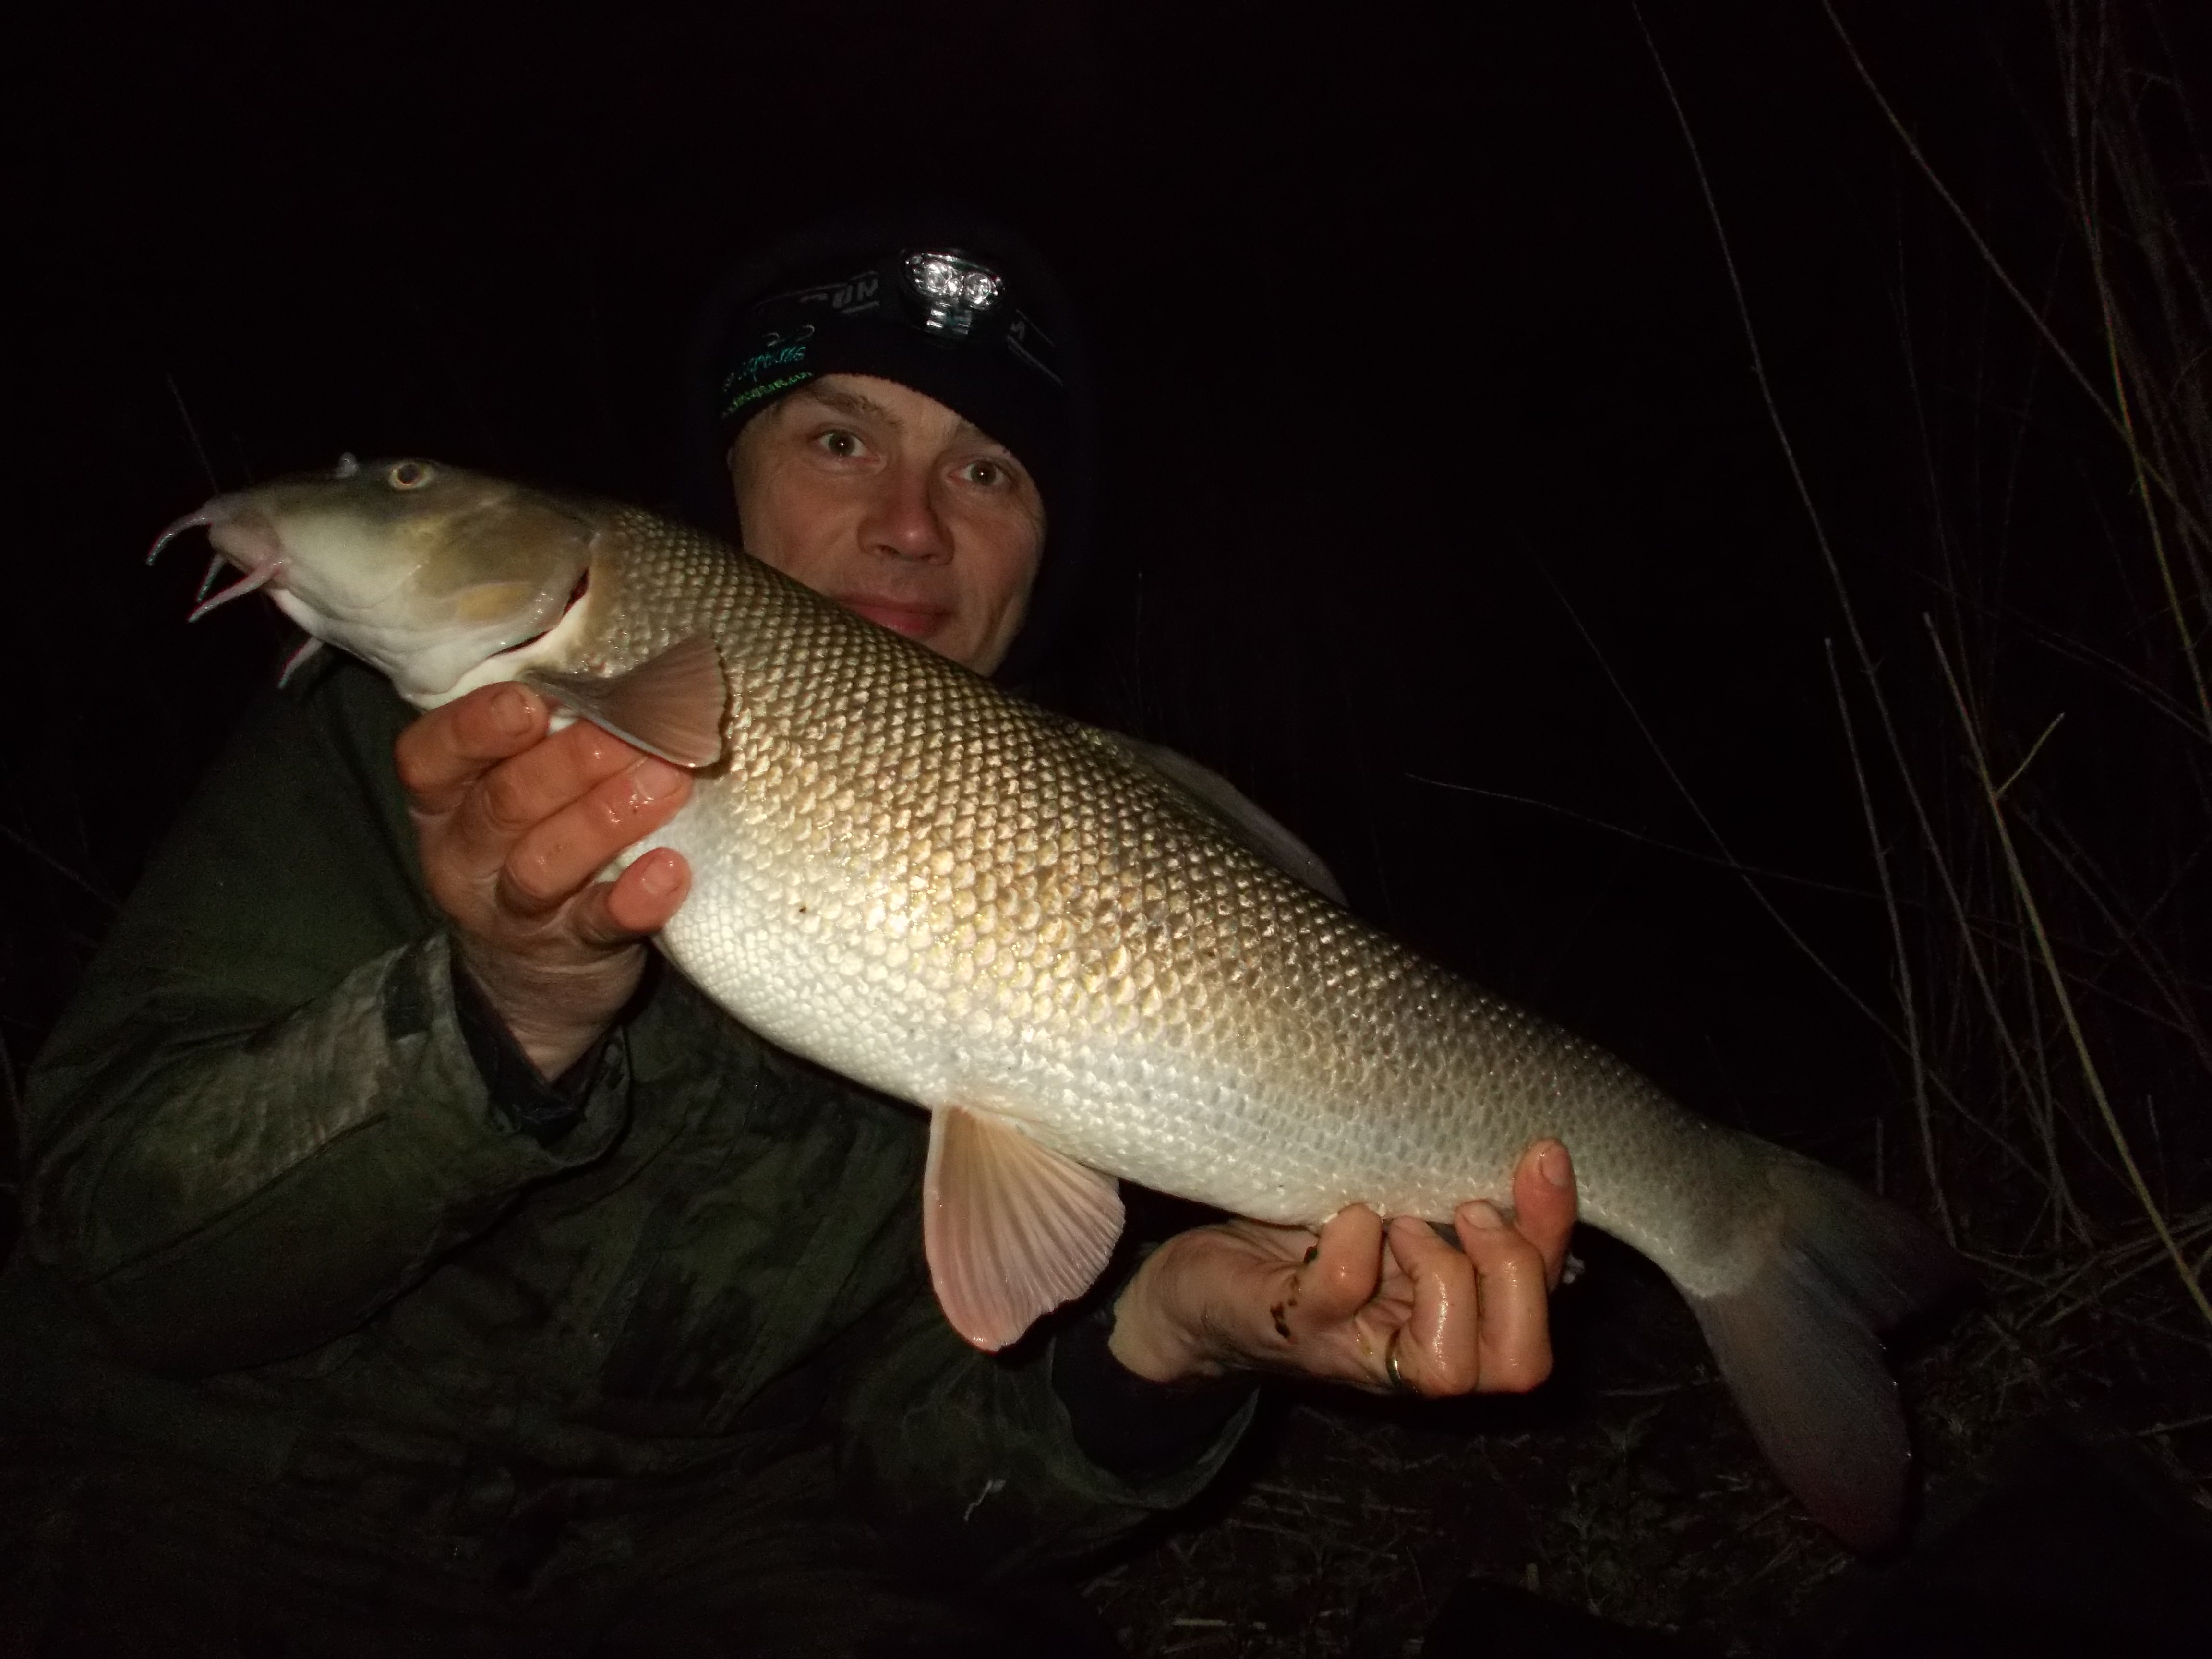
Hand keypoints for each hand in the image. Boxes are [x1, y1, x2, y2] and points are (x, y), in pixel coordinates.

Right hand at [395, 683, 693, 1077]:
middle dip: (571, 761)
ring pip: (543, 863)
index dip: (473, 727)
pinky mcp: (570, 951)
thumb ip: (545, 739)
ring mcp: (512, 911)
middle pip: (503, 803)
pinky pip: (597, 924)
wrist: (531, 985)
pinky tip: (672, 870)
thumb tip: (624, 671)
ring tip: (667, 781)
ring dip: (607, 817)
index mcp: (444, 800)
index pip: (429, 757)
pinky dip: (635, 898)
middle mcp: (464, 855)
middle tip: (637, 727)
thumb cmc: (535, 846)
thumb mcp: (515, 793)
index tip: (529, 701)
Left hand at [1106, 1140, 1577, 1396]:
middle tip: (1463, 1206)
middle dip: (1513, 1271)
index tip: (1540, 1156)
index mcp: (1452, 1321)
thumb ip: (1450, 1200)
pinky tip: (1342, 1217)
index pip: (1546, 1312)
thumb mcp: (1392, 1209)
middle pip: (1519, 1363)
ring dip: (1442, 1272)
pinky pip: (1342, 1295)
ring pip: (1446, 1365)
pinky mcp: (1290, 1326)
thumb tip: (1534, 1155)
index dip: (1555, 1234)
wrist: (1193, 1289)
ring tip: (1401, 1220)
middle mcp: (1413, 1356)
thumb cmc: (1300, 1241)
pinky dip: (1352, 1246)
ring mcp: (1353, 1350)